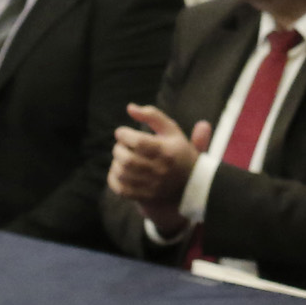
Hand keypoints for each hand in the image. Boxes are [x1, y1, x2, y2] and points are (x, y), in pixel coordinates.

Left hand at [107, 104, 211, 223]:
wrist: (192, 182)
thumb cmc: (178, 151)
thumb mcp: (171, 130)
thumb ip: (152, 115)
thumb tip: (130, 108)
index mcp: (167, 151)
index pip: (139, 143)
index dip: (124, 135)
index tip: (122, 132)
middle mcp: (160, 170)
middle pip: (128, 160)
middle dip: (118, 149)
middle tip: (121, 145)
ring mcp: (152, 185)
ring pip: (123, 174)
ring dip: (116, 162)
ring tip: (121, 157)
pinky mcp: (145, 196)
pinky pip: (121, 189)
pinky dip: (114, 179)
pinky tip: (119, 171)